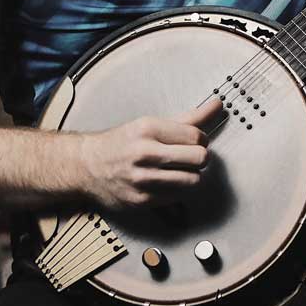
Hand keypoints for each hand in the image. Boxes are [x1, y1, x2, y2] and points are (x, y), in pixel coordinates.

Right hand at [75, 97, 222, 210]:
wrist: (86, 166)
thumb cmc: (122, 143)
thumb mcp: (151, 124)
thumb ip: (188, 118)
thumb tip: (218, 105)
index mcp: (148, 129)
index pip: (197, 136)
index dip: (201, 140)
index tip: (194, 142)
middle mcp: (144, 153)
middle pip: (199, 158)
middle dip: (200, 158)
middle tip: (190, 158)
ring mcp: (142, 179)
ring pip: (193, 181)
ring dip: (191, 176)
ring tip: (178, 171)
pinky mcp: (141, 200)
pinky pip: (178, 198)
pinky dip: (177, 191)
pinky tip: (165, 183)